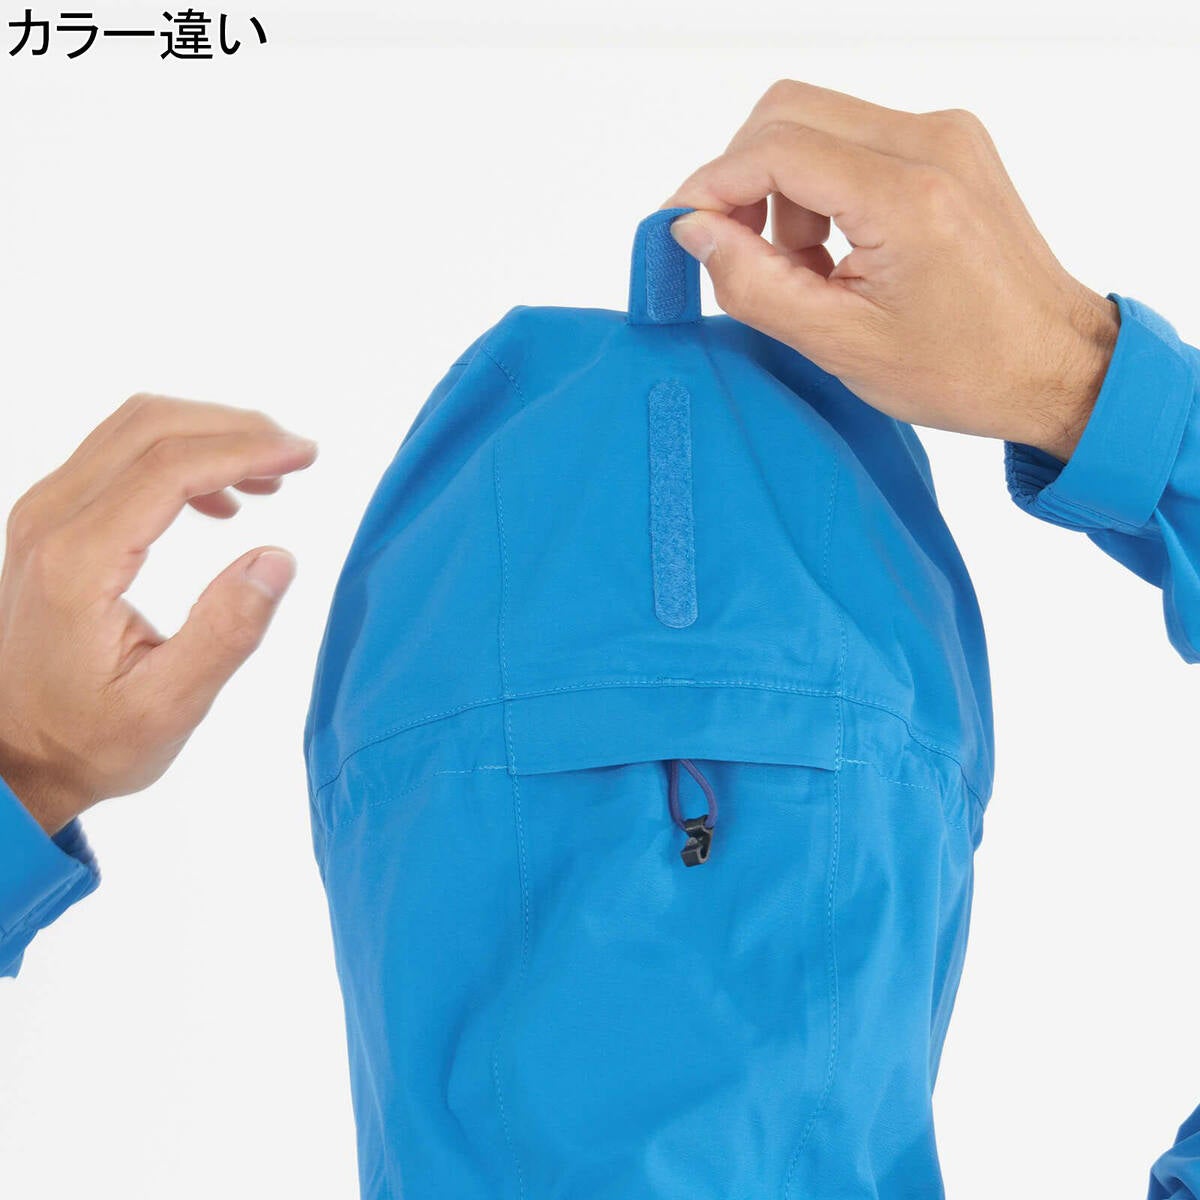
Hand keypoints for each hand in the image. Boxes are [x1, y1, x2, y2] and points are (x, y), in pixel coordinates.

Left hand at [0, 395, 316, 834]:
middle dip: (235, 428)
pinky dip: (180, 454)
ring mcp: (45, 514)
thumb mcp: (168, 705)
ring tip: (269, 476)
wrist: (13, 751)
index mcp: (80, 561)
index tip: (305, 455)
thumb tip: (277, 558)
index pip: (170, 466)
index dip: (246, 448)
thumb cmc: (89, 737)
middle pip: (150, 426)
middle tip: (297, 456)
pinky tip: (220, 501)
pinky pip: (119, 453)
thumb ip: (226, 630)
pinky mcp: (51, 520)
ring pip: (133, 429)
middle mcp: (52, 521)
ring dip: (209, 435)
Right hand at [666, 81, 1118, 461]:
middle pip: (788, 111)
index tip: (681, 232)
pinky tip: (836, 253)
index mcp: (907, 196)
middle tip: (740, 253)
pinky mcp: (948, 143)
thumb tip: (691, 231)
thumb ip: (754, 285)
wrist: (1054, 364)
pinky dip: (820, 190)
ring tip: (806, 271)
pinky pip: (853, 139)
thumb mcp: (840, 346)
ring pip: (816, 122)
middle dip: (743, 181)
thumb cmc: (963, 369)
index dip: (710, 186)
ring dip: (784, 191)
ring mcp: (944, 134)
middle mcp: (930, 141)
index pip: (774, 149)